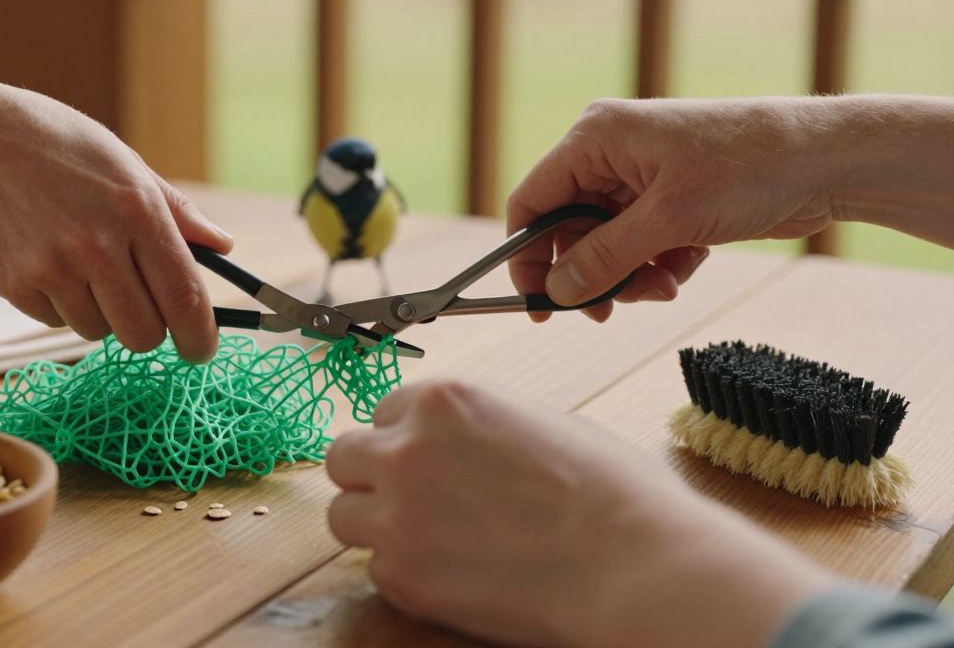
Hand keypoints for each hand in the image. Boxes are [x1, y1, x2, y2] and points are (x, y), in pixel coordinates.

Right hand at [0, 80, 232, 361]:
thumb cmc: (49, 141)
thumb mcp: (122, 161)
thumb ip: (175, 211)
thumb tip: (223, 247)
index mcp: (137, 209)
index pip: (185, 298)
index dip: (200, 336)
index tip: (201, 350)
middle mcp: (98, 245)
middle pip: (144, 334)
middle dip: (148, 329)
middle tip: (138, 305)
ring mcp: (52, 268)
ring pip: (97, 332)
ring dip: (97, 311)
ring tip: (76, 260)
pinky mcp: (12, 285)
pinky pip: (53, 321)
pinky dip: (56, 303)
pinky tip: (40, 256)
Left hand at [325, 379, 834, 646]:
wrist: (632, 562)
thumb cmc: (608, 491)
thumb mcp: (536, 422)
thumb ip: (474, 426)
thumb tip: (455, 441)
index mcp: (442, 401)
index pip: (384, 413)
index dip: (405, 440)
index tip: (427, 462)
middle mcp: (406, 450)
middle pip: (344, 458)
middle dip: (372, 477)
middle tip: (409, 500)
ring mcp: (397, 514)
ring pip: (343, 515)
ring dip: (376, 525)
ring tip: (426, 539)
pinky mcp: (403, 575)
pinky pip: (376, 569)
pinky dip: (404, 573)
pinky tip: (453, 572)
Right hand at [507, 97, 842, 322]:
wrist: (826, 159)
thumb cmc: (748, 166)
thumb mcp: (668, 220)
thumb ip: (604, 258)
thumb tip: (557, 292)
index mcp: (595, 138)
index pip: (532, 201)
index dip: (526, 256)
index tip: (536, 303)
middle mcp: (610, 153)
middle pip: (568, 229)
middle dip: (590, 273)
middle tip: (605, 312)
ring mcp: (640, 176)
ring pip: (605, 244)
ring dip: (628, 276)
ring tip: (663, 288)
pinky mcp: (669, 199)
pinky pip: (639, 245)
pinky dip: (656, 266)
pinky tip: (685, 269)